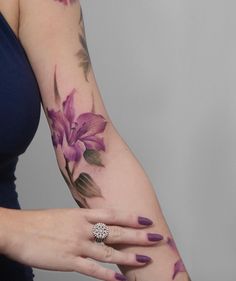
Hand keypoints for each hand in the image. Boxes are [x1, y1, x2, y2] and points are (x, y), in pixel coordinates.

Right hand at [0, 207, 162, 280]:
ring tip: (145, 259)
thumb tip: (98, 220)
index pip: (112, 214)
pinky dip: (108, 276)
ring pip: (108, 252)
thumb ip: (83, 218)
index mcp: (82, 215)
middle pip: (116, 232)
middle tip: (157, 237)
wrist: (19, 230)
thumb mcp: (66, 214)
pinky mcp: (68, 261)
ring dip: (128, 257)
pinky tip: (121, 280)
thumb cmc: (42, 222)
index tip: (146, 220)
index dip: (131, 217)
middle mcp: (83, 228)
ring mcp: (77, 245)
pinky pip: (92, 270)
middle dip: (138, 236)